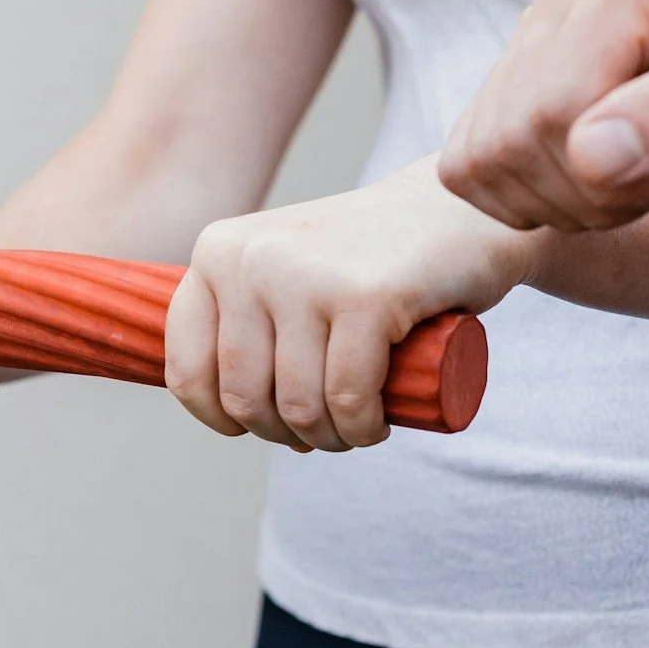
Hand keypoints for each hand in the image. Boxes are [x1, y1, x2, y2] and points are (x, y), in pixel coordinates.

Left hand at [165, 158, 539, 449]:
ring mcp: (307, 275)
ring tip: (358, 428)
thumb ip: (239, 308)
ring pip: (300, 405)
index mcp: (217, 252)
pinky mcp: (365, 296)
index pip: (188, 368)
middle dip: (287, 433)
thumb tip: (209, 400)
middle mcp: (251, 259)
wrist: (460, 209)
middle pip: (246, 397)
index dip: (220, 416)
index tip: (259, 425)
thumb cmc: (370, 256)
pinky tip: (378, 425)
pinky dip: (363, 428)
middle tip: (328, 429)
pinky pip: (348, 398)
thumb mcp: (283, 267)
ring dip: (331, 438)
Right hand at [438, 0, 648, 231]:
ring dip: (566, 204)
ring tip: (638, 177)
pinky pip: (466, 172)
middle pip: (513, 139)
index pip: (554, 110)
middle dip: (591, 193)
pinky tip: (598, 182)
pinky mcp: (502, 93)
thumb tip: (591, 150)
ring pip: (482, 162)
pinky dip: (531, 203)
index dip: (614, 172)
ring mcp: (526, 41)